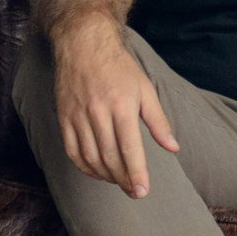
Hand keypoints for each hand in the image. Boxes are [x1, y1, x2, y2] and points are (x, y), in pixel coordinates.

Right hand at [50, 15, 177, 198]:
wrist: (83, 44)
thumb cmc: (119, 67)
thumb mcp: (145, 89)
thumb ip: (158, 121)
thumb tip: (173, 147)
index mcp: (122, 106)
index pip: (129, 149)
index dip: (136, 173)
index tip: (142, 191)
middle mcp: (98, 112)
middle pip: (109, 157)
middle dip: (123, 179)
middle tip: (133, 191)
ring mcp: (78, 116)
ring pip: (90, 157)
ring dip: (105, 175)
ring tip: (118, 181)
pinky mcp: (63, 117)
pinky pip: (72, 150)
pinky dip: (84, 166)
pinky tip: (96, 172)